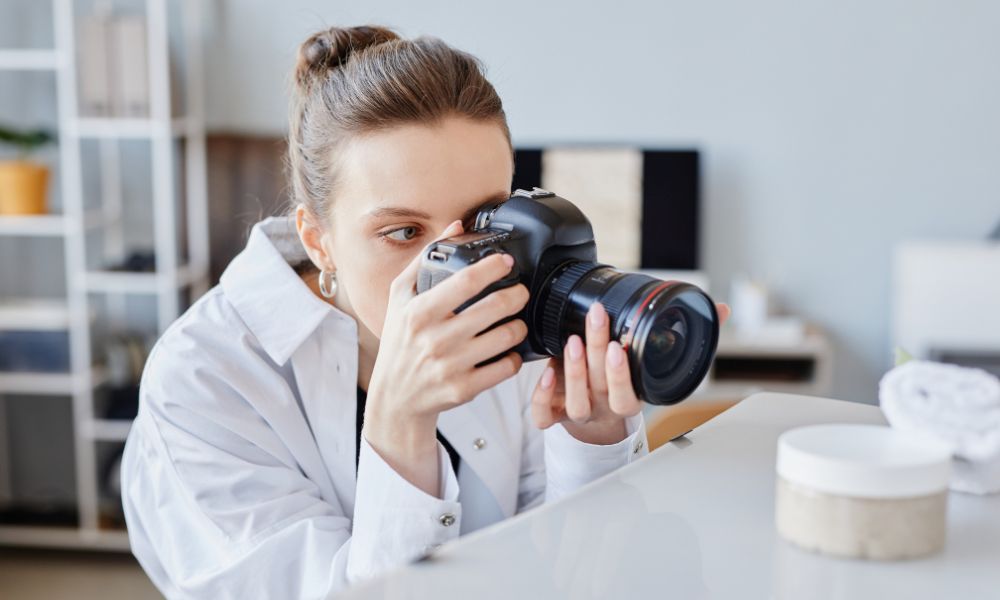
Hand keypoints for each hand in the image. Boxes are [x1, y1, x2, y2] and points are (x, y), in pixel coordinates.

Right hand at [363, 220, 529, 494]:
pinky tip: (509, 350)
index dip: (493, 267)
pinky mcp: (465, 388)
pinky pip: (506, 367)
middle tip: (520, 292)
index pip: (465, 282)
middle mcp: (435, 338)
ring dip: (519, 325)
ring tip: (516, 320)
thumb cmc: (399, 343)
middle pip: (494, 307)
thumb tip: (455, 227)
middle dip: (517, 295)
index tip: (506, 262)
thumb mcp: (399, 298)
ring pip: (506, 337)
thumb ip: (424, 260)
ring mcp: (451, 365)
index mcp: (419, 312)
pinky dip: (514, 356)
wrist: (395, 398)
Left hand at [531, 301, 731, 444]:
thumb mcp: (657, 363)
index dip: (623, 375)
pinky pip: (545, 416)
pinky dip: (543, 398)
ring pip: (575, 402)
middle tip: (595, 319)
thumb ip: (689, 335)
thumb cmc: (627, 384)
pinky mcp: (555, 414)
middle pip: (600, 386)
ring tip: (573, 340)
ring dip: (572, 372)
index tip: (620, 346)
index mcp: (630, 398)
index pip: (628, 395)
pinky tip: (545, 372)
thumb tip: (720, 309)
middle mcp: (604, 407)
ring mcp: (579, 412)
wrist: (599, 424)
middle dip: (596, 352)